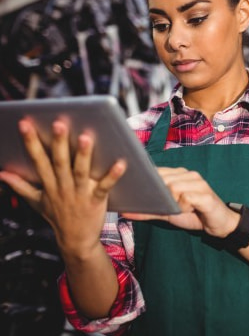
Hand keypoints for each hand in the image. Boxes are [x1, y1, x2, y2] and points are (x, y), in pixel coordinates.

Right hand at [0, 119, 125, 257]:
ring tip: (86, 137)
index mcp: (49, 184)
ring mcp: (80, 194)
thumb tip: (2, 173)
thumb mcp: (36, 201)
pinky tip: (121, 163)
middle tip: (59, 124)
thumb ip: (20, 185)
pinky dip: (112, 176)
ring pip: (80, 172)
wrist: (76, 241)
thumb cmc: (58, 217)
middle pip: (59, 162)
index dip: (31, 142)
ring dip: (83, 155)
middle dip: (58, 143)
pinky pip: (105, 186)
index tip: (25, 124)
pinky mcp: (97, 200)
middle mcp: (63, 187)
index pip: (38, 160)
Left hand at [122, 167, 238, 237]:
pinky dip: (184, 206)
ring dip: (175, 203)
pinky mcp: (206, 195)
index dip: (148, 180)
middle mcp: (190, 175)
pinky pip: (185, 198)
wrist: (220, 223)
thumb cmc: (195, 215)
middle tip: (172, 206)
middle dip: (161, 195)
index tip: (137, 188)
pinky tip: (192, 210)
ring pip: (173, 188)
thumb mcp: (169, 213)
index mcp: (181, 175)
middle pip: (164, 180)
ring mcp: (199, 183)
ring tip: (185, 208)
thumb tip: (126, 212)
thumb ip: (150, 211)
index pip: (158, 172)